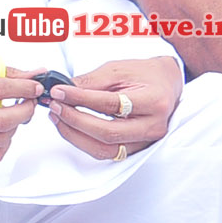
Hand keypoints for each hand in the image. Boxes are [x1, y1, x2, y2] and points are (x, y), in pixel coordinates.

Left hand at [48, 56, 181, 161]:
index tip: (58, 91)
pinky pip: (107, 152)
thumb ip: (90, 82)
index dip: (80, 99)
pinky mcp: (136, 148)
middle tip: (54, 105)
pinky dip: (83, 141)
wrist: (166, 83)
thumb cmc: (143, 74)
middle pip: (108, 133)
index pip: (111, 104)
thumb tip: (61, 90)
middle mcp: (153, 126)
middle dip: (75, 120)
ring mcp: (146, 141)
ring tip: (57, 116)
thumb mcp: (117, 70)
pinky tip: (68, 126)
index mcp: (153, 102)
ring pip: (105, 149)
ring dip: (75, 135)